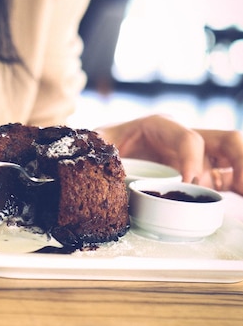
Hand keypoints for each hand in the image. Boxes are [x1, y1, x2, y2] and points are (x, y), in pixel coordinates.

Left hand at [95, 114, 242, 194]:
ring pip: (233, 158)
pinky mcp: (203, 176)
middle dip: (240, 160)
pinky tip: (242, 198)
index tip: (189, 183)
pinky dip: (239, 186)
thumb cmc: (103, 144)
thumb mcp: (98, 142)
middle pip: (227, 140)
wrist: (103, 153)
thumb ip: (97, 144)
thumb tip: (97, 154)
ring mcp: (198, 158)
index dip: (193, 159)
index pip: (189, 137)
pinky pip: (228, 178)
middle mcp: (186, 139)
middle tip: (241, 188)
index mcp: (162, 127)